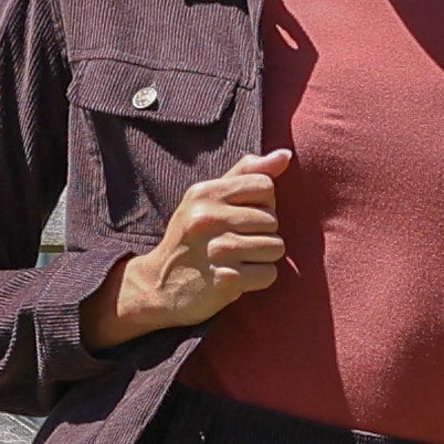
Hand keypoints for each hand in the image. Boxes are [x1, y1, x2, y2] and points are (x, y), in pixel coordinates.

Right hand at [79, 148, 291, 348]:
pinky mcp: (226, 280)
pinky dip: (258, 278)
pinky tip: (237, 277)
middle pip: (273, 219)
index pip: (265, 185)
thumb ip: (245, 173)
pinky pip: (269, 273)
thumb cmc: (191, 239)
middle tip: (234, 243)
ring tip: (236, 260)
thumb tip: (285, 154)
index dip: (261, 203)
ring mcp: (218, 250)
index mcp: (205, 193)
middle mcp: (209, 218)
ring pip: (276, 246)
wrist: (158, 288)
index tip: (241, 216)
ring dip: (262, 257)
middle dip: (261, 233)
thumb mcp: (206, 199)